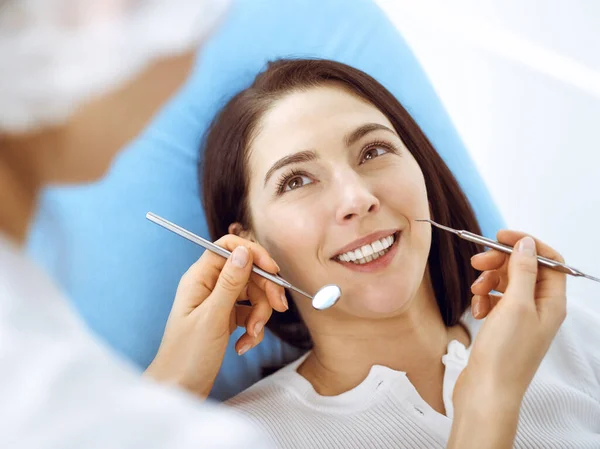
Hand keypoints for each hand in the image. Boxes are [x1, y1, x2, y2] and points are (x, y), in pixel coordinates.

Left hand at [144, 235, 287, 397]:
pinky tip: (243, 346)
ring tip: (252, 336)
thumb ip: (230, 282)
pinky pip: (250, 313)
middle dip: (265, 291)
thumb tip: (244, 251)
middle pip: (248, 272)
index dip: (254, 254)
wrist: (179, 390)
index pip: (229, 248)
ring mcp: (218, 302)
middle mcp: (208, 286)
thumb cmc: (186, 356)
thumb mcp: (212, 317)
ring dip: (260, 315)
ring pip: (253, 294)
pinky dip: (253, 329)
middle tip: (278, 308)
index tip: (273, 271)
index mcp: (199, 278)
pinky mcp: (226, 319)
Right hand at [449, 232, 566, 448]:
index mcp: (552, 302)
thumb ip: (522, 270)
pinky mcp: (504, 327)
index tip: (499, 237)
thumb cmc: (505, 354)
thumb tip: (527, 244)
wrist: (486, 391)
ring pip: (506, 284)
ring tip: (475, 292)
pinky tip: (476, 310)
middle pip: (524, 269)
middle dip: (500, 263)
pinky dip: (483, 299)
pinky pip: (495, 301)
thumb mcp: (515, 305)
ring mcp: (521, 318)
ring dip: (488, 281)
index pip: (549, 260)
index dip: (526, 244)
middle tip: (477, 262)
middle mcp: (540, 309)